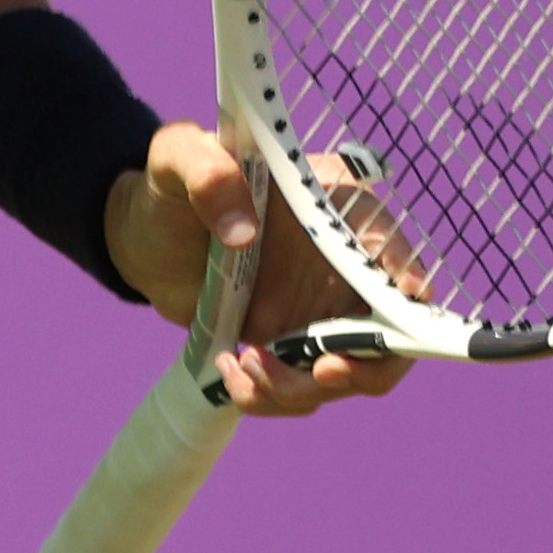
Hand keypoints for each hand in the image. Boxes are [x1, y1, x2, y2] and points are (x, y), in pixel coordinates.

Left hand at [105, 123, 411, 415]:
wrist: (145, 235)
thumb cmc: (172, 183)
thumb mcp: (177, 157)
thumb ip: (205, 172)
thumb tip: (241, 231)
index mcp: (331, 204)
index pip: (388, 241)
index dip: (406, 277)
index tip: (403, 303)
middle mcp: (339, 261)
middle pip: (391, 325)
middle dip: (365, 363)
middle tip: (320, 372)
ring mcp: (320, 308)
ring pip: (346, 370)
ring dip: (300, 388)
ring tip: (242, 367)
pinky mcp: (291, 343)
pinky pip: (302, 387)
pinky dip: (271, 395)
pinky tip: (231, 373)